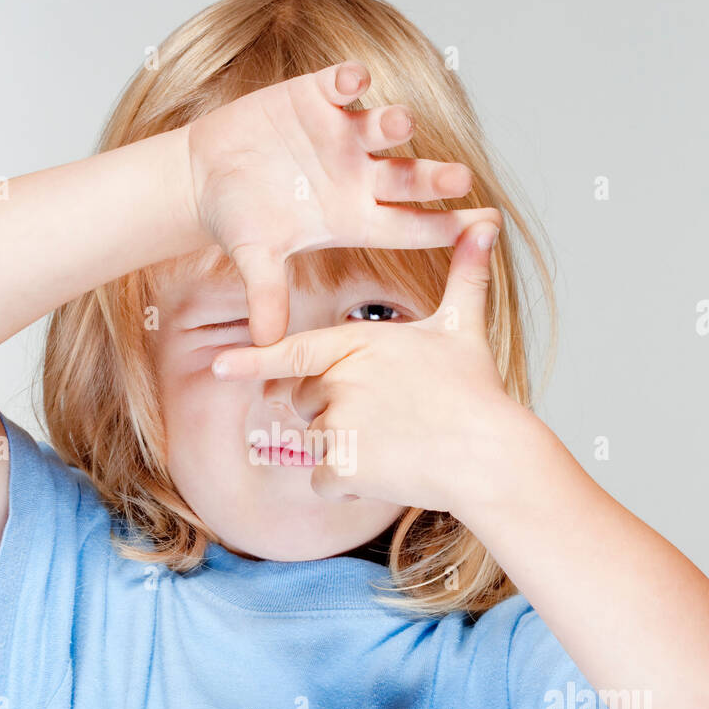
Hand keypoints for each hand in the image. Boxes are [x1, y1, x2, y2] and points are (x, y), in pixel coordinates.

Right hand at [184, 61, 500, 344]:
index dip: (445, 227)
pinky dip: (347, 80)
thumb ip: (266, 293)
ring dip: (393, 125)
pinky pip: (340, 85)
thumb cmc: (240, 220)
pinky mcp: (315, 97)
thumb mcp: (255, 257)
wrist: (208, 177)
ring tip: (400, 124)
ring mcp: (341, 134)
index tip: (483, 228)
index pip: (409, 226)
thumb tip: (264, 341)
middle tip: (459, 179)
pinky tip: (355, 78)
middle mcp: (359, 175)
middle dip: (433, 178)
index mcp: (354, 216)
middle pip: (408, 178)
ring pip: (382, 128)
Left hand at [209, 220, 519, 511]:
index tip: (219, 366)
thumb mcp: (463, 328)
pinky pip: (323, 481)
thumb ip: (465, 276)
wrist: (489, 456)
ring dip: (343, 451)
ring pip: (314, 442)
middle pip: (304, 402)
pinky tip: (386, 474)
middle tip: (384, 418)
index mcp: (358, 344)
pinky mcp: (342, 467)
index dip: (252, 359)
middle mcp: (340, 380)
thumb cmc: (476, 392)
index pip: (291, 351)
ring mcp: (338, 424)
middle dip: (333, 412)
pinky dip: (347, 486)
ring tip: (393, 445)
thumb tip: (489, 222)